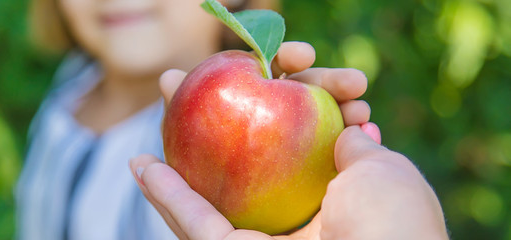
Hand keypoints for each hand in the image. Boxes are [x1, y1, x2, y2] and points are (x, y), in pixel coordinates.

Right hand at [129, 42, 447, 238]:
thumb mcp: (385, 172)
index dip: (267, 118)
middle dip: (208, 134)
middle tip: (185, 99)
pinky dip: (168, 196)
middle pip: (235, 175)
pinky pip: (195, 226)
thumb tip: (350, 129)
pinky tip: (142, 165)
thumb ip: (359, 149)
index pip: (286, 157)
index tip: (254, 88)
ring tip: (152, 128)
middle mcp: (288, 228)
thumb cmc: (393, 226)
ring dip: (174, 163)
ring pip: (205, 201)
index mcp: (326, 208)